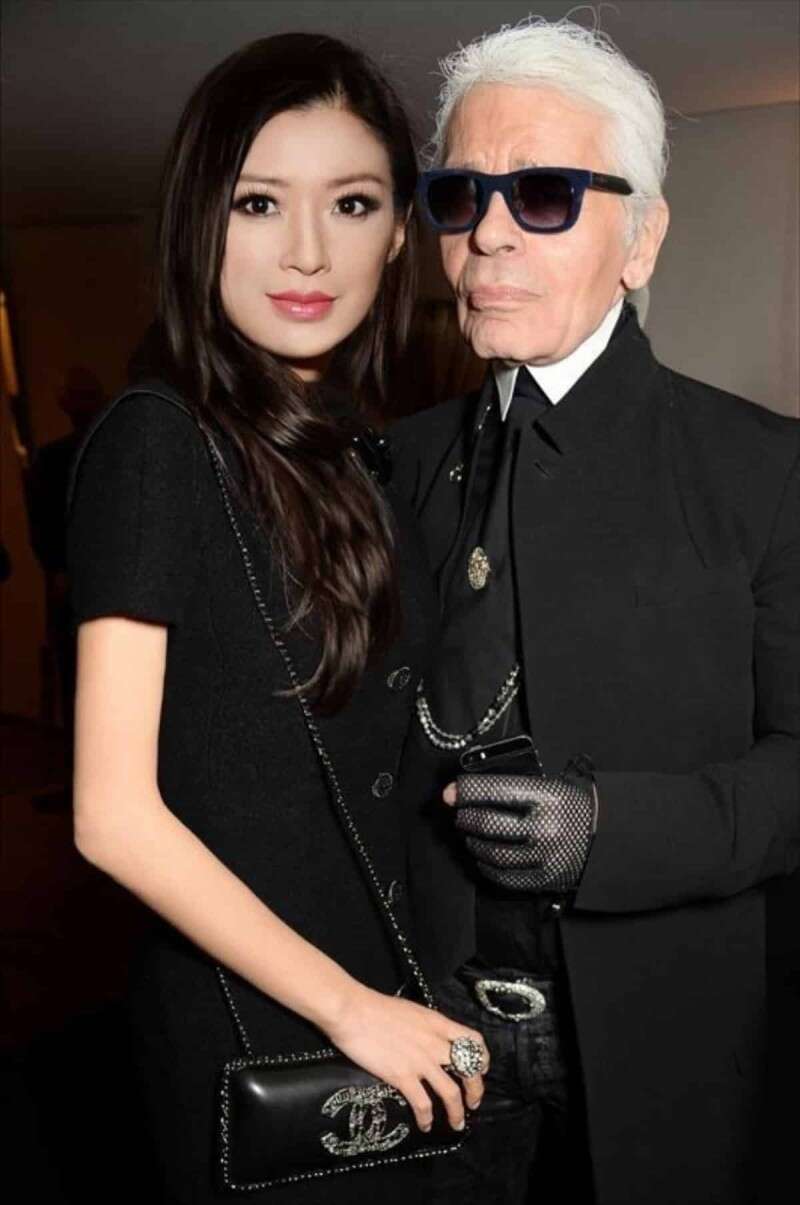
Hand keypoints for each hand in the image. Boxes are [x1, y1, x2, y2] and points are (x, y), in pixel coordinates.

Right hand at [322, 983, 486, 1131]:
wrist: (354, 1012)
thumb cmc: (376, 1008)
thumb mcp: (412, 1011)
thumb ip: (426, 1027)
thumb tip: (430, 1039)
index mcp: (438, 1024)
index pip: (474, 1040)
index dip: (482, 1058)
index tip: (480, 1069)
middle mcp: (435, 1043)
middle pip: (469, 1070)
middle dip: (476, 1090)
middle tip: (473, 1102)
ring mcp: (420, 1061)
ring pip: (451, 1093)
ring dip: (457, 1112)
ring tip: (456, 1123)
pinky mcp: (403, 1076)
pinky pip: (423, 1104)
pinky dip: (427, 1118)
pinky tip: (424, 1124)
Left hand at [443, 765, 597, 890]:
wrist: (610, 835)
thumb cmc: (576, 805)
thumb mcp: (553, 784)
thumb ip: (515, 786)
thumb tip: (467, 789)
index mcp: (548, 797)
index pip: (495, 790)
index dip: (467, 790)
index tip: (452, 791)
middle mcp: (546, 827)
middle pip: (488, 823)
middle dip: (466, 818)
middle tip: (460, 814)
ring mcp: (545, 856)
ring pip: (493, 853)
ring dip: (474, 843)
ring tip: (470, 835)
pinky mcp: (545, 879)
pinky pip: (506, 878)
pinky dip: (488, 868)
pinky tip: (484, 859)